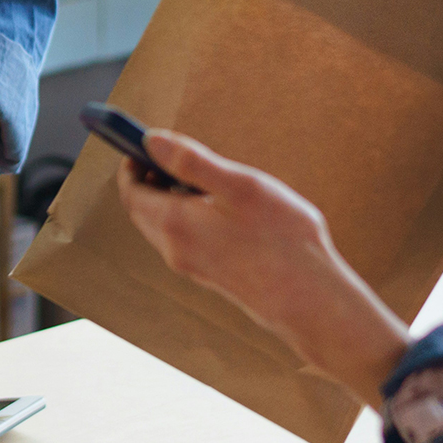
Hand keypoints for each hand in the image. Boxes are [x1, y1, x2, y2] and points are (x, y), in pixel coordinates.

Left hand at [117, 130, 408, 407]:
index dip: (131, 165)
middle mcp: (175, 250)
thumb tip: (150, 140)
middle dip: (150, 178)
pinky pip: (183, 238)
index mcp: (174, 224)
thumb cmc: (281, 239)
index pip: (130, 193)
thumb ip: (190, 161)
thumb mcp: (238, 185)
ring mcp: (192, 266)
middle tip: (174, 155)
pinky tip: (223, 207)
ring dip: (171, 197)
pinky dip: (188, 215)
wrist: (311, 301)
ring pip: (164, 225)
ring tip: (206, 178)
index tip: (141, 143)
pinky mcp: (210, 275)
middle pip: (143, 210)